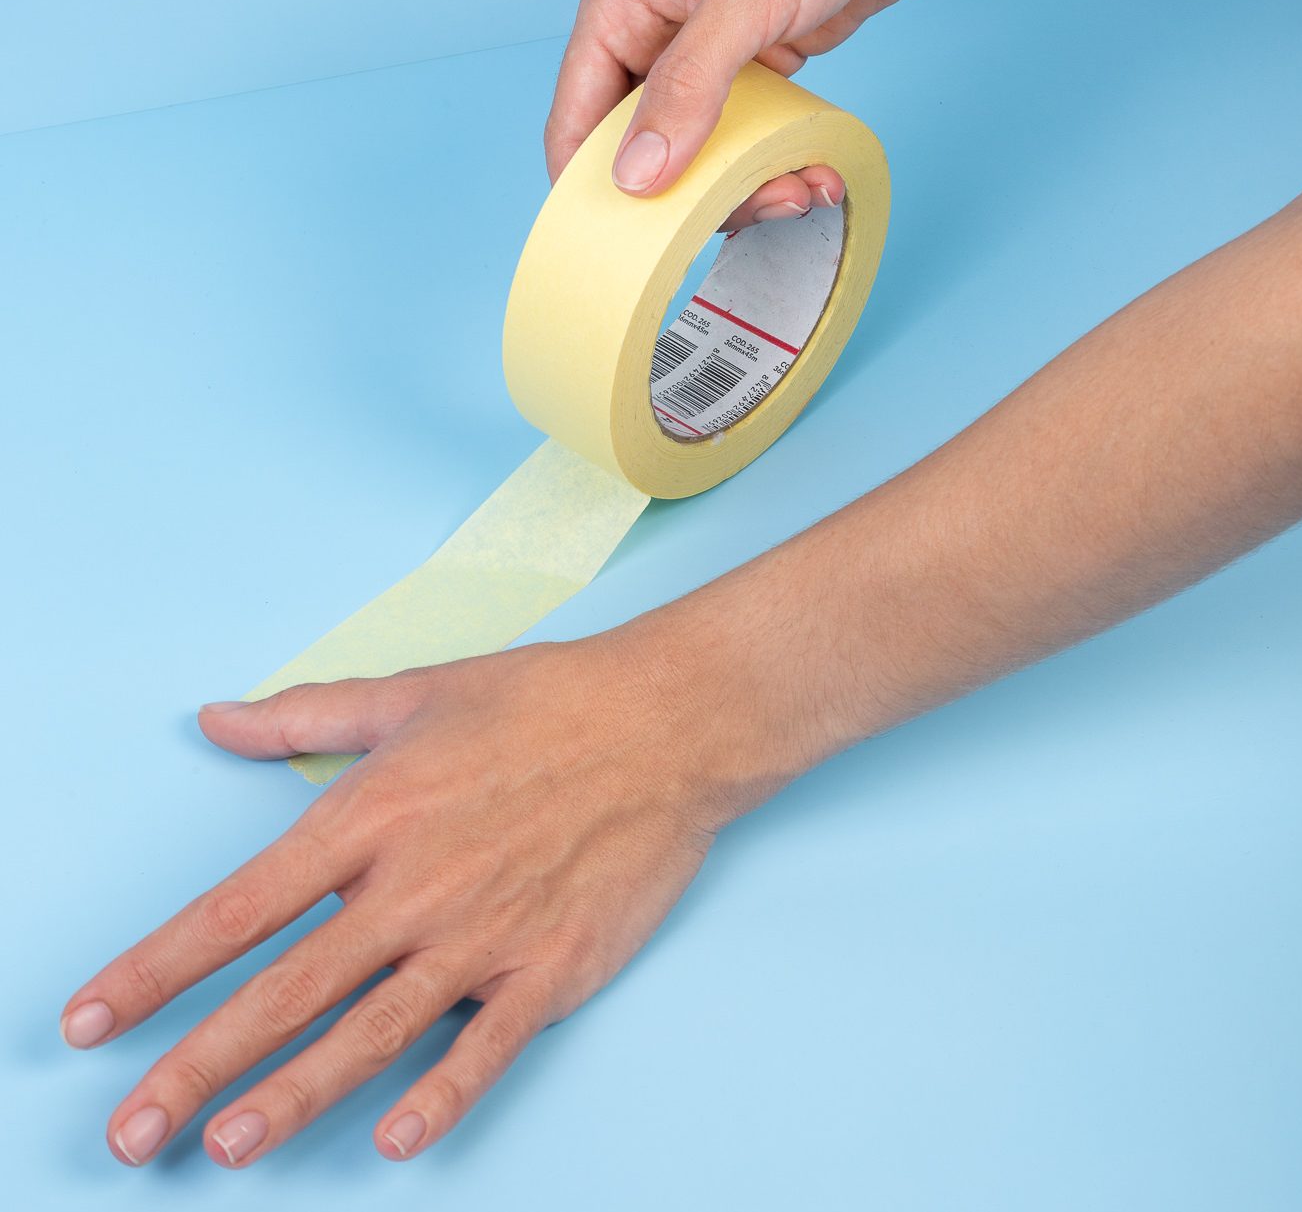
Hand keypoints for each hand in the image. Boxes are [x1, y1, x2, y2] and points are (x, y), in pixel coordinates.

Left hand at [59, 634, 738, 1167]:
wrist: (667, 721)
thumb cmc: (541, 700)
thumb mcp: (413, 694)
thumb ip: (306, 716)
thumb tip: (216, 715)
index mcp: (372, 815)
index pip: (240, 908)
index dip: (158, 969)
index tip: (93, 1018)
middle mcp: (414, 885)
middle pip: (286, 991)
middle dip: (196, 1066)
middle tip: (129, 1134)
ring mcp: (484, 934)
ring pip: (370, 1034)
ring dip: (293, 1096)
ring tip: (225, 1148)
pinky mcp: (551, 968)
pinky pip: (484, 1049)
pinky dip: (440, 1097)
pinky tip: (397, 1141)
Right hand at [544, 0, 956, 227]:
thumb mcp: (745, 0)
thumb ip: (686, 92)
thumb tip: (634, 176)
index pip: (576, 117)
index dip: (592, 188)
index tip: (628, 246)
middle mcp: (655, 24)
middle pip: (641, 145)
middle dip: (689, 194)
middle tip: (750, 211)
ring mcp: (709, 44)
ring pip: (700, 148)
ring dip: (744, 184)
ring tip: (798, 193)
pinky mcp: (761, 56)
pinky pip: (749, 132)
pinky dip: (775, 161)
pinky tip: (813, 174)